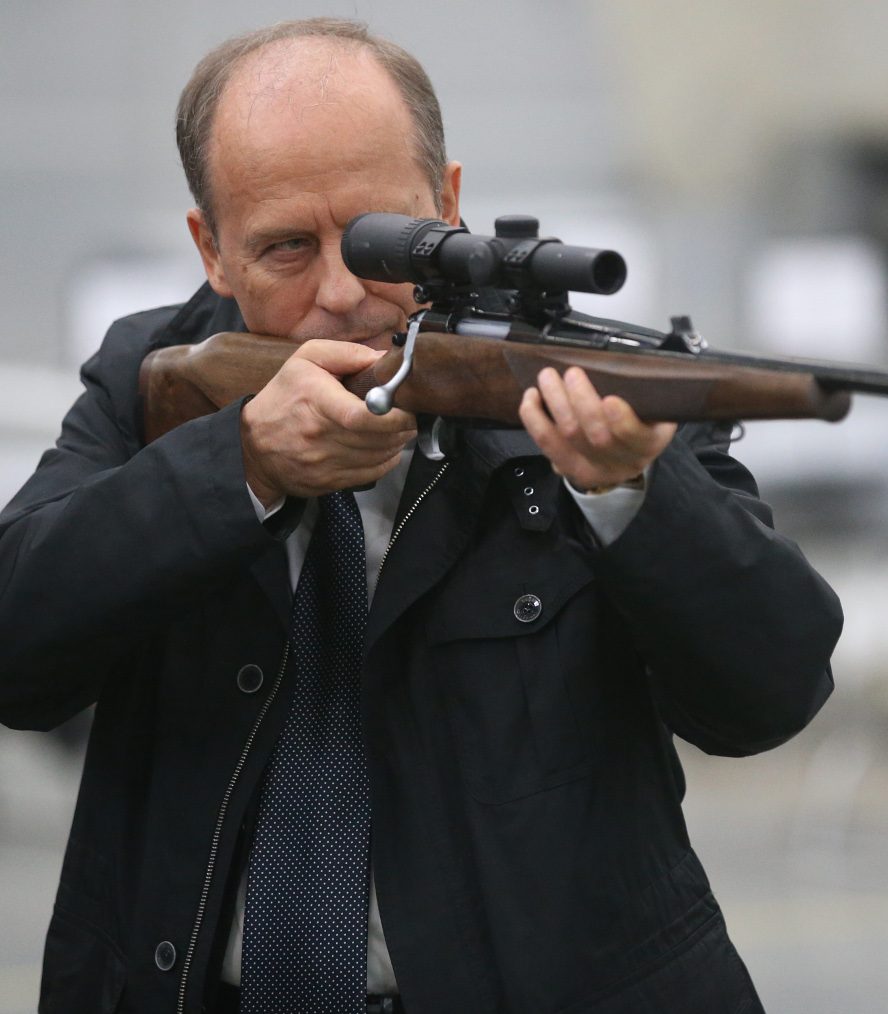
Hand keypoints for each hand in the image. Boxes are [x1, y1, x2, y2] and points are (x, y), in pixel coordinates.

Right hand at [240, 339, 416, 504]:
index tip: (406, 407)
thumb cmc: (283, 398)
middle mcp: (321, 437)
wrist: (254, 447)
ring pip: (380, 457)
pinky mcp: (331, 482)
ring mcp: (326, 464)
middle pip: (378, 438)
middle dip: (403, 426)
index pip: (362, 417)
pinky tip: (386, 445)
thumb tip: (384, 359)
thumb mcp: (305, 360)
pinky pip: (373, 473)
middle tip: (409, 414)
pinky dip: (388, 459)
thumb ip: (346, 353)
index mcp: (316, 402)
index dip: (392, 416)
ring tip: (398, 427)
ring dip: (398, 442)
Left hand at [518, 366, 675, 490]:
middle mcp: (623, 463)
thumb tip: (616, 362)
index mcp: (648, 444)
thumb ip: (640, 392)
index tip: (610, 399)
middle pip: (597, 436)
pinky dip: (534, 418)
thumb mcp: (652, 408)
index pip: (636, 437)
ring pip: (568, 437)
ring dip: (555, 402)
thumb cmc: (638, 419)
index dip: (622, 421)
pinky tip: (531, 397)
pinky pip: (546, 443)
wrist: (622, 454)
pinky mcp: (567, 469)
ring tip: (548, 377)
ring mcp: (593, 470)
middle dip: (581, 401)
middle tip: (572, 372)